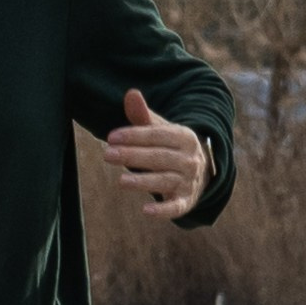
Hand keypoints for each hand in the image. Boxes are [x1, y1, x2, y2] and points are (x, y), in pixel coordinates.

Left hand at [103, 86, 208, 218]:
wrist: (198, 171)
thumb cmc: (169, 146)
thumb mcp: (159, 130)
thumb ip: (142, 115)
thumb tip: (131, 93)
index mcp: (184, 137)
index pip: (158, 135)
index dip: (134, 135)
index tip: (111, 137)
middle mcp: (190, 159)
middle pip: (159, 157)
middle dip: (133, 156)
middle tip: (107, 155)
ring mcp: (189, 181)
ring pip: (165, 180)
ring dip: (143, 181)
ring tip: (120, 181)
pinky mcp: (185, 201)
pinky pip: (176, 207)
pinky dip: (163, 211)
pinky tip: (146, 211)